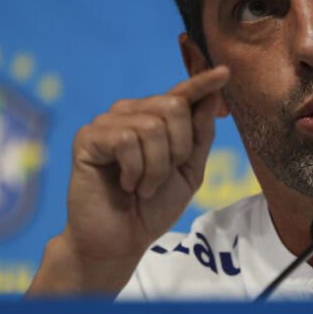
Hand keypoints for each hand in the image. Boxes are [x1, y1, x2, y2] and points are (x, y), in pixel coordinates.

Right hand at [27, 66, 229, 294]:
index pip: (181, 94)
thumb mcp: (189, 172)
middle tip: (162, 176)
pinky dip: (135, 170)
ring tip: (143, 186)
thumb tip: (212, 96)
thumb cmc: (152, 207)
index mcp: (154, 118)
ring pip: (152, 126)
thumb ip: (200, 135)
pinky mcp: (87, 137)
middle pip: (174, 107)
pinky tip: (125, 183)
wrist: (120, 240)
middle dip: (179, 148)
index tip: (225, 72)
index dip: (202, 82)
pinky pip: (126, 140)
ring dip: (156, 167)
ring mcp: (106, 123)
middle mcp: (129, 113)